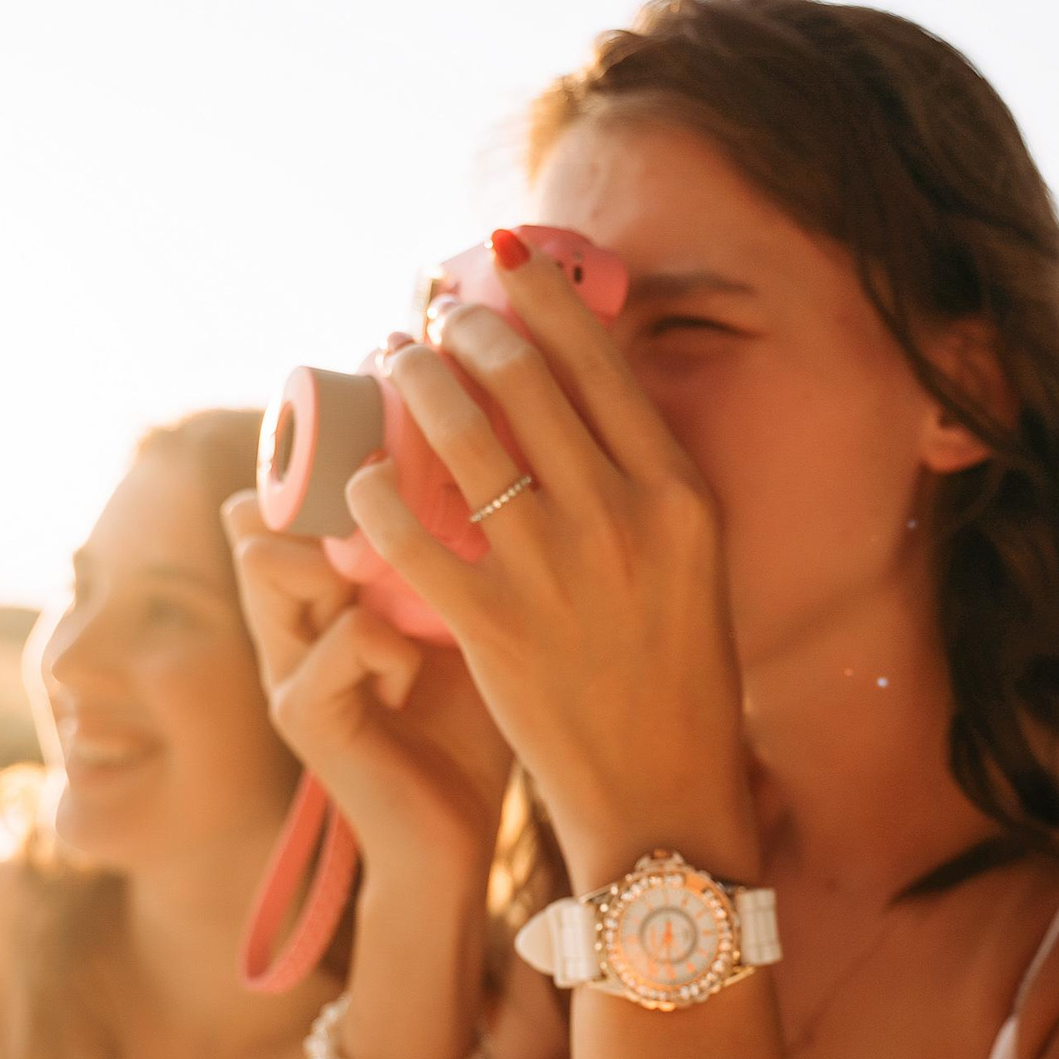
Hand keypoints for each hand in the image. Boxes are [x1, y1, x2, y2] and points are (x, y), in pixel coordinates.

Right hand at [225, 491, 511, 916]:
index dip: (326, 459)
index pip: (287, 498)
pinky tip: (420, 674)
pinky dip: (391, 642)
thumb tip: (505, 452)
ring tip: (414, 577)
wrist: (453, 841)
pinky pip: (341, 638)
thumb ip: (461, 547)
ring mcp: (285, 665)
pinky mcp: (301, 715)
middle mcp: (288, 619)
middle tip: (400, 492)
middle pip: (263, 515)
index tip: (390, 440)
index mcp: (321, 590)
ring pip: (275, 562)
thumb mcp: (470, 617)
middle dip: (329, 492)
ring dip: (348, 556)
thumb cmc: (473, 721)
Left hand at [346, 230, 758, 892]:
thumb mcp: (696, 565)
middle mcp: (625, 518)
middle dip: (465, 330)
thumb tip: (590, 402)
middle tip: (431, 317)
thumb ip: (649, 488)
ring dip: (415, 386)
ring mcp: (557, 571)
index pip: (603, 365)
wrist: (664, 800)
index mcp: (682, 496)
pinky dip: (378, 499)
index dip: (544, 299)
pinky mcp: (496, 627)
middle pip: (526, 383)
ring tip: (392, 366)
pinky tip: (363, 481)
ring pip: (462, 440)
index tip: (506, 257)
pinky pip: (413, 536)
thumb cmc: (680, 681)